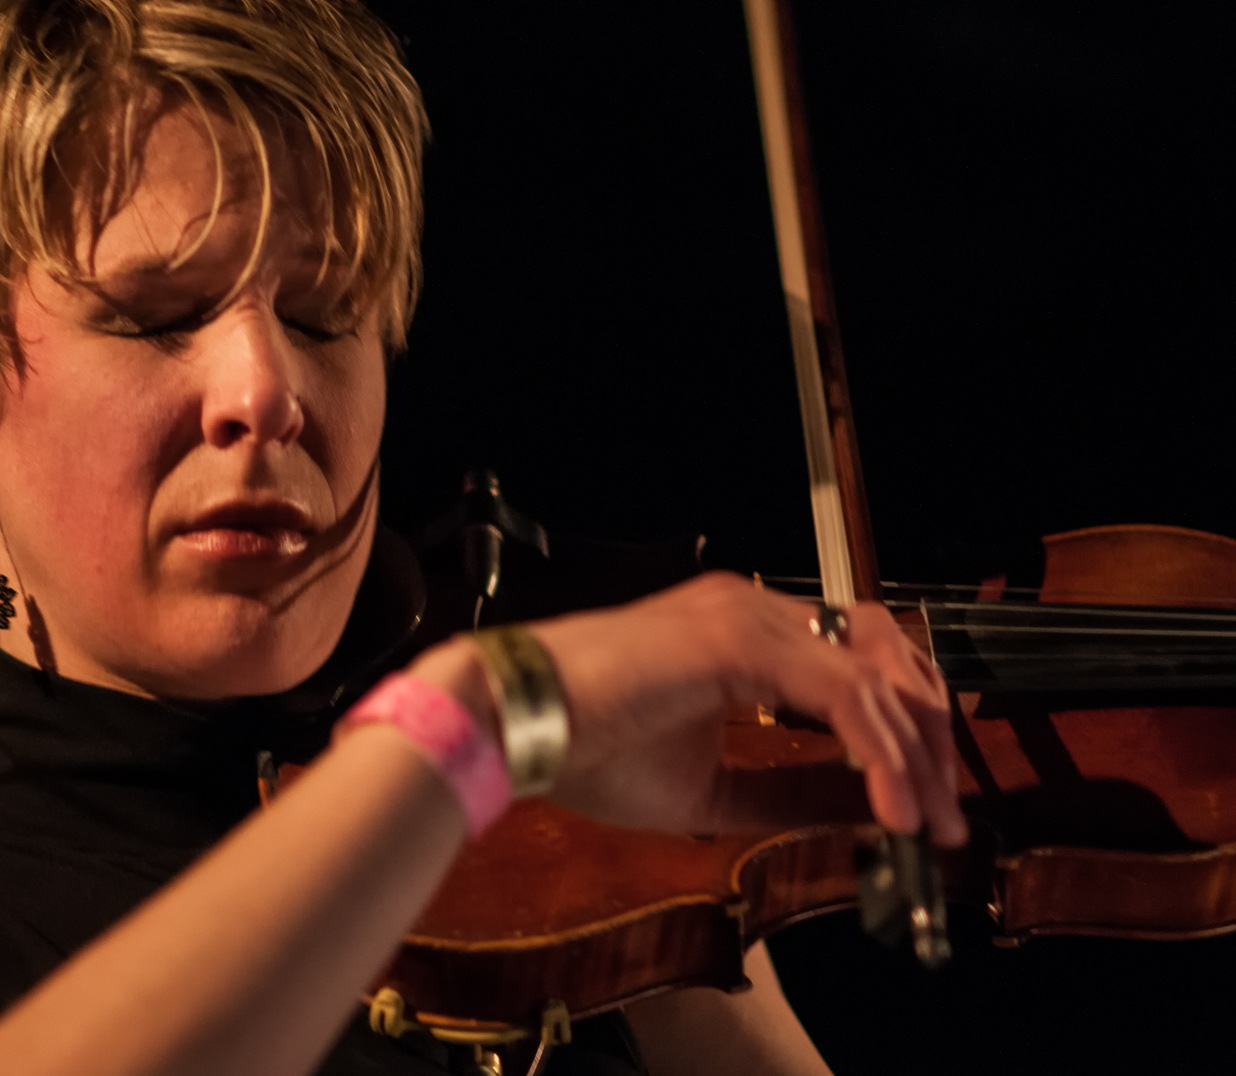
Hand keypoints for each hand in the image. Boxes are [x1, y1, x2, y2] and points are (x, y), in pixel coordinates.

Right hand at [522, 571, 965, 844]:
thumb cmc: (587, 749)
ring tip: (928, 825)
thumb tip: (865, 809)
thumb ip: (791, 789)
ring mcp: (747, 617)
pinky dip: (878, 754)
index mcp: (743, 631)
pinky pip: (841, 695)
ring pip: (873, 678)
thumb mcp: (715, 789)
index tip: (926, 798)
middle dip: (929, 736)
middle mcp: (753, 610)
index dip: (904, 727)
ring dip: (914, 755)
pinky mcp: (737, 640)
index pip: (858, 661)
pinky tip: (891, 810)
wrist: (514, 726)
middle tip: (947, 812)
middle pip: (886, 656)